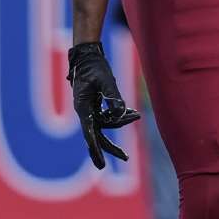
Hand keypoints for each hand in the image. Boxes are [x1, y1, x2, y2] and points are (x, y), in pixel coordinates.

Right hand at [67, 42, 140, 168]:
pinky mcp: (94, 105)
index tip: (101, 164)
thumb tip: (121, 112)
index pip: (89, 132)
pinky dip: (119, 115)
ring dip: (121, 121)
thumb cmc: (94, 66)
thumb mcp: (106, 80)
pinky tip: (131, 112)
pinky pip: (107, 116)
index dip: (96, 148)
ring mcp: (89, 109)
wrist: (87, 55)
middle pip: (97, 134)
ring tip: (136, 114)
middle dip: (110, 147)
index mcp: (82, 106)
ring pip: (106, 124)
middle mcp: (84, 110)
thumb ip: (114, 97)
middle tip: (125, 157)